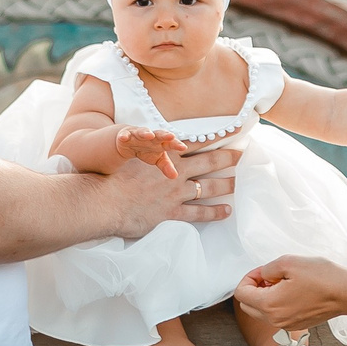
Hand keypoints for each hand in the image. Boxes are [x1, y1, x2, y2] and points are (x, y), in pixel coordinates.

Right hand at [103, 143, 236, 239]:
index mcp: (166, 155)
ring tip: (239, 182)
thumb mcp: (131, 153)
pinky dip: (215, 212)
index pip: (196, 143)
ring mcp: (176, 193)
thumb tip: (154, 140)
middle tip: (242, 155)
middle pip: (209, 163)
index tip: (231, 131)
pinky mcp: (172, 213)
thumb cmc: (112, 176)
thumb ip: (147, 147)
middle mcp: (176, 173)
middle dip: (227, 158)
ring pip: (208, 187)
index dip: (215, 137)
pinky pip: (199, 213)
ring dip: (226, 185)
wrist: (104, 200)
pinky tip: (226, 211)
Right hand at [112, 124, 185, 178]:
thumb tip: (175, 176)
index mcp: (160, 142)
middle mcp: (151, 136)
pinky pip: (124, 135)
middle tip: (171, 136)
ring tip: (150, 134)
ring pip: (142, 132)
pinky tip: (124, 138)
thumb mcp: (157, 159)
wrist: (129, 141)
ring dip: (145, 132)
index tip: (183, 147)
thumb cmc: (147, 149)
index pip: (170, 143)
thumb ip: (166, 166)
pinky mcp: (125, 135)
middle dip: (164, 135)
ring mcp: (137, 134)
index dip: (176, 145)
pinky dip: (124, 136)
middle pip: (159, 135)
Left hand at [236, 254, 346, 336]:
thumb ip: (267, 269)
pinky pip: (276, 315)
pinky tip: (292, 291)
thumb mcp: (288, 262)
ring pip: (261, 311)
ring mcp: (285, 325)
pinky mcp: (295, 325)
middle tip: (269, 275)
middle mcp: (275, 319)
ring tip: (283, 281)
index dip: (248, 278)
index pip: (241, 294)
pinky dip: (277, 303)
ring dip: (265, 296)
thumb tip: (262, 276)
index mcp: (270, 305)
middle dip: (253, 288)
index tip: (263, 271)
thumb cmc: (322, 277)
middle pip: (248, 305)